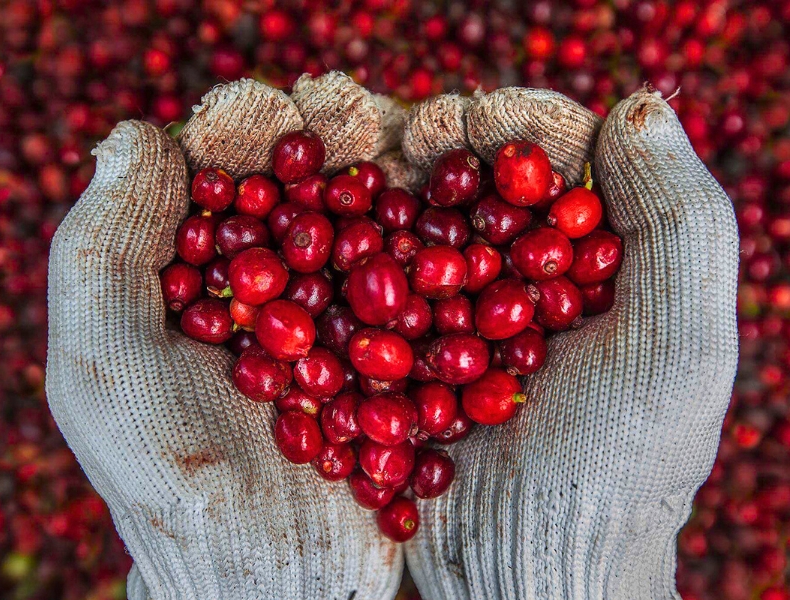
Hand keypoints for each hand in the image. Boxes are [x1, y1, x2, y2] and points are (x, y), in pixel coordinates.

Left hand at [46, 73, 411, 599]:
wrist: (277, 575)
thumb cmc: (176, 477)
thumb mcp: (103, 364)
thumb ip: (101, 249)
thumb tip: (130, 135)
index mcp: (194, 284)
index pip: (215, 184)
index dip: (236, 133)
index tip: (260, 101)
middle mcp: (270, 293)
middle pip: (300, 193)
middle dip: (324, 138)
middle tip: (345, 102)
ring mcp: (340, 318)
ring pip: (368, 224)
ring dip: (387, 171)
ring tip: (407, 126)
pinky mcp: (400, 349)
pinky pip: (422, 278)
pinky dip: (438, 232)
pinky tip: (452, 198)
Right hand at [402, 88, 738, 598]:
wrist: (535, 571)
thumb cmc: (620, 466)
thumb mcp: (680, 344)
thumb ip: (680, 220)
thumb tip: (640, 107)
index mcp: (601, 275)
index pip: (565, 176)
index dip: (525, 130)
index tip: (483, 112)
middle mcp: (532, 293)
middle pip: (486, 197)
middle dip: (448, 153)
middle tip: (416, 128)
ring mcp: (465, 326)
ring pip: (424, 238)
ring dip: (395, 194)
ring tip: (366, 164)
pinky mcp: (410, 361)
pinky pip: (378, 298)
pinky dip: (354, 259)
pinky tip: (331, 230)